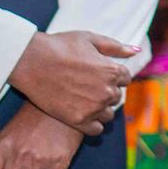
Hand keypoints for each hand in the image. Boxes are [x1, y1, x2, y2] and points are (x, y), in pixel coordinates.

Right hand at [8, 29, 134, 134]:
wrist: (32, 61)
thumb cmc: (60, 46)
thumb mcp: (90, 39)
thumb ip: (115, 46)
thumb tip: (136, 51)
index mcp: (112, 71)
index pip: (125, 78)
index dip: (112, 75)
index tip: (98, 74)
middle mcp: (106, 91)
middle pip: (116, 96)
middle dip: (106, 91)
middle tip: (87, 85)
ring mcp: (93, 108)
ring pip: (108, 114)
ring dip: (100, 108)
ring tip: (83, 99)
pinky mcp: (78, 121)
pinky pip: (96, 129)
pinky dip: (92, 123)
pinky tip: (81, 113)